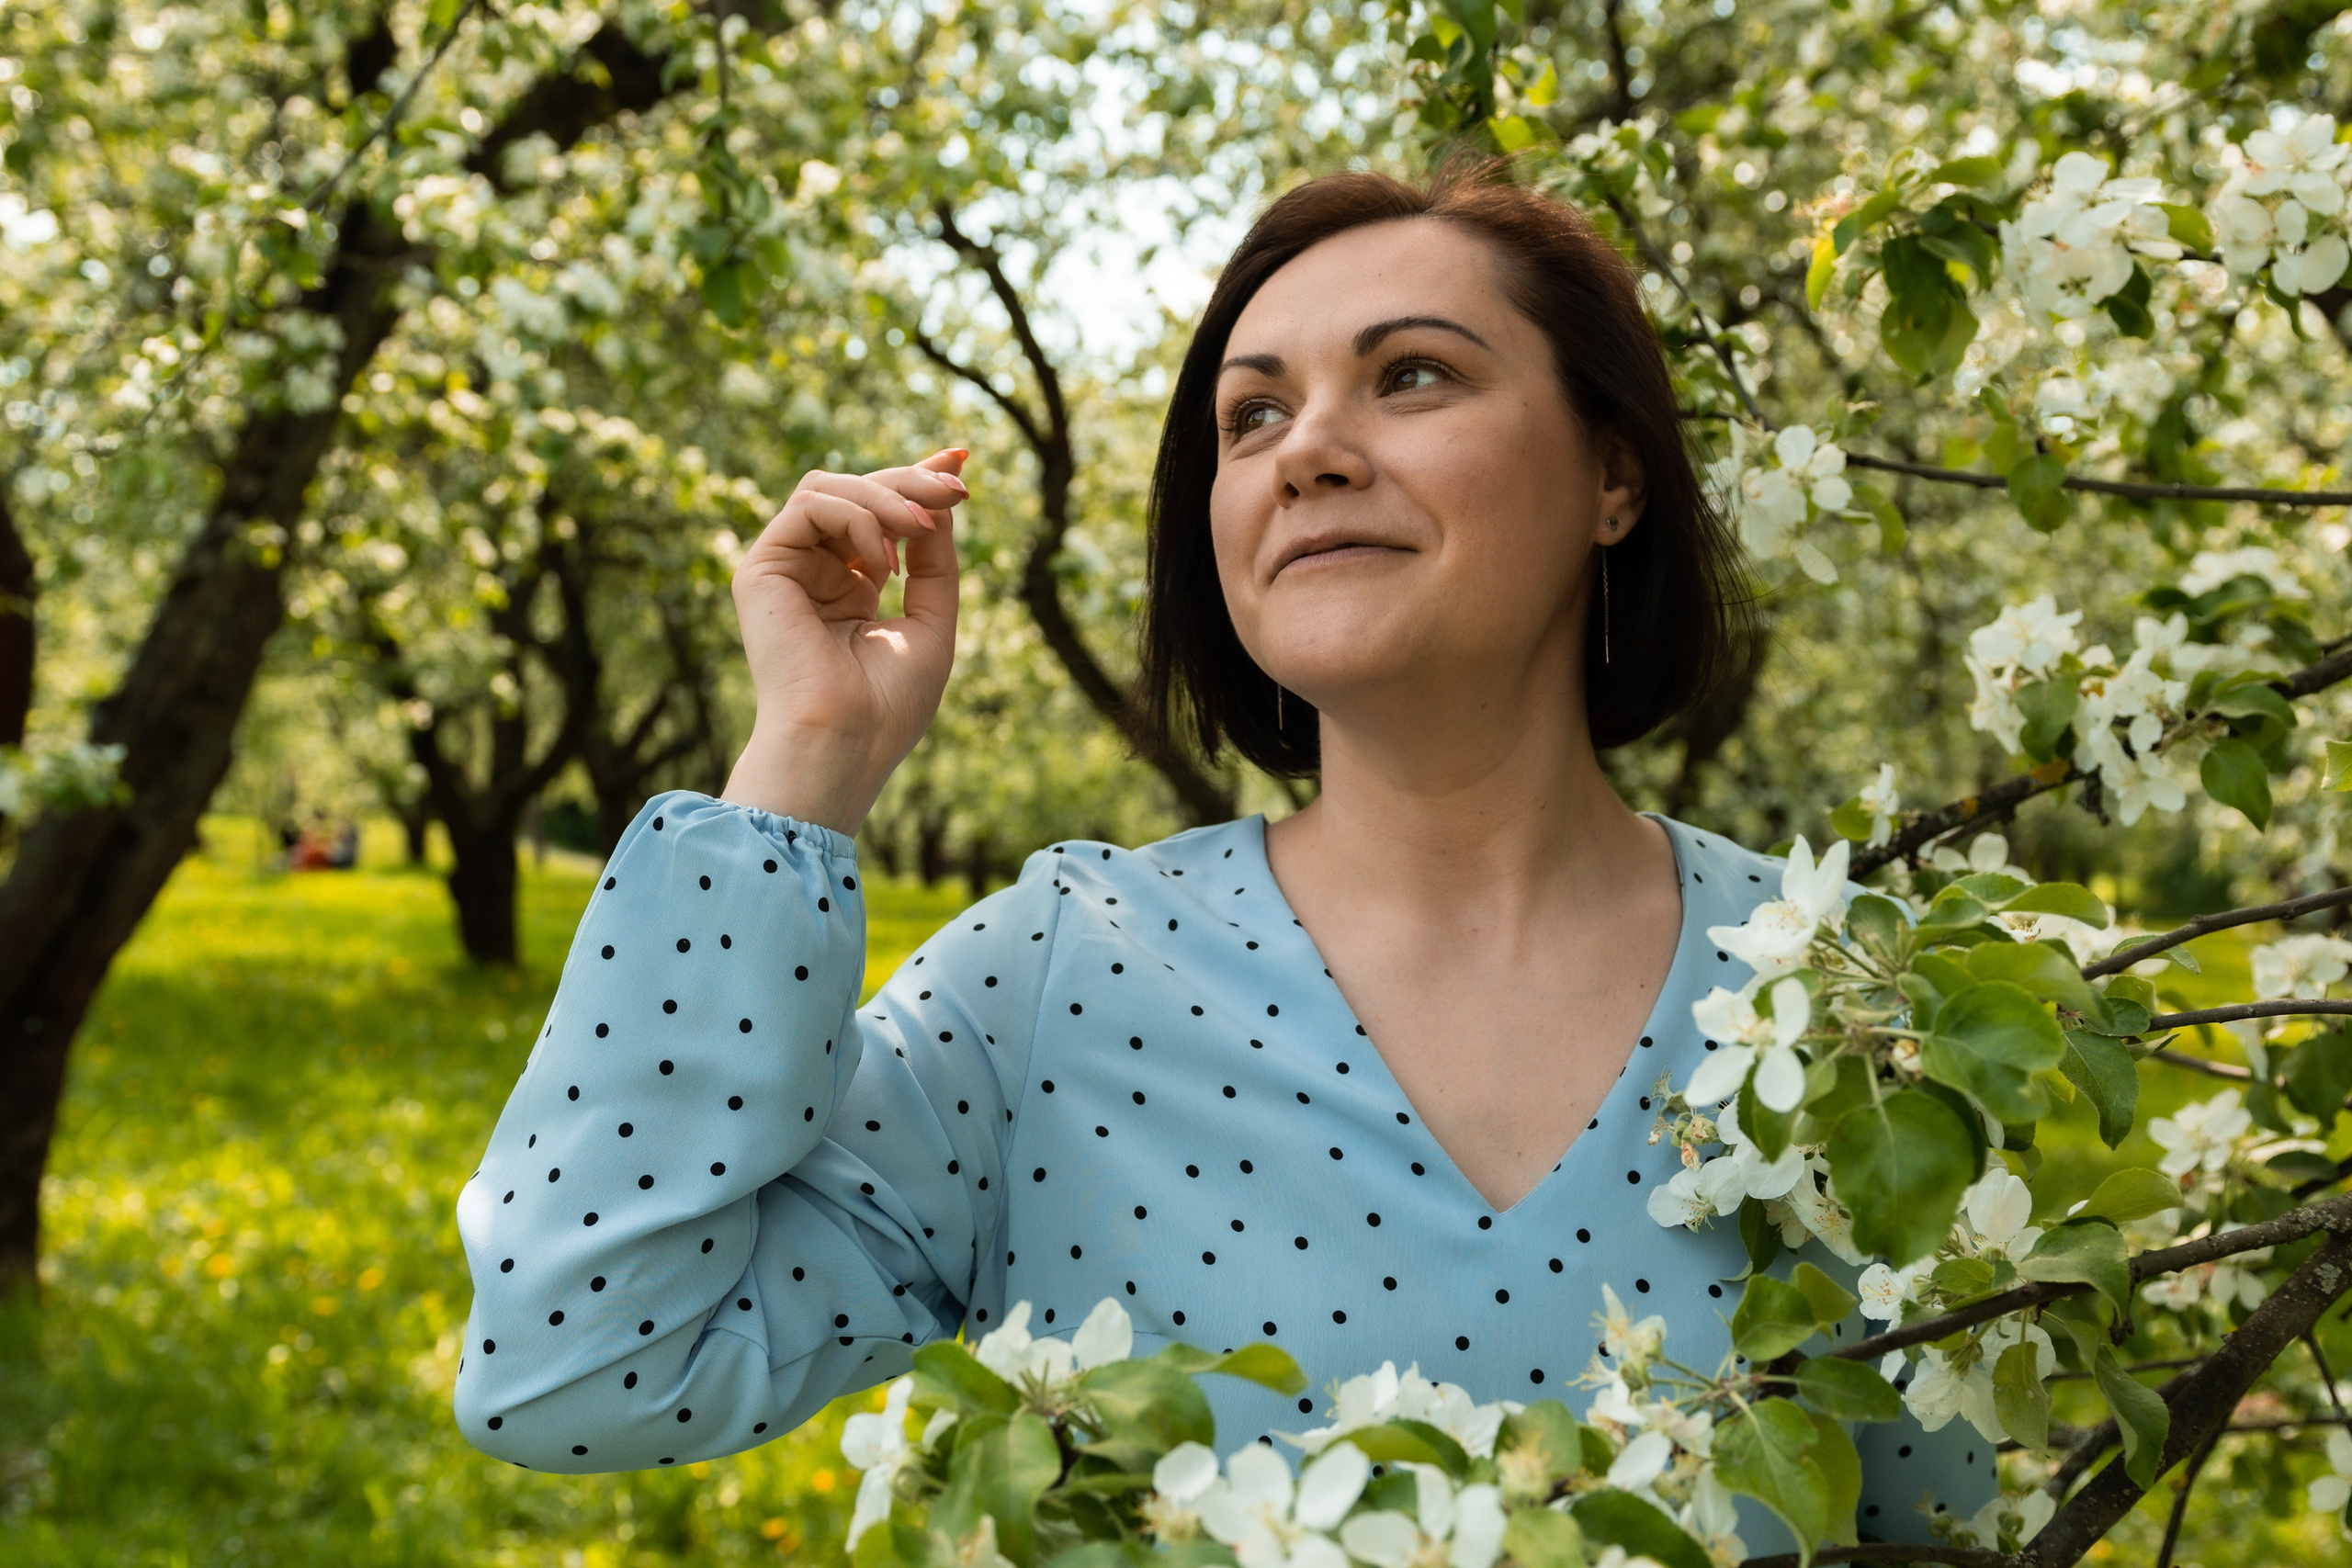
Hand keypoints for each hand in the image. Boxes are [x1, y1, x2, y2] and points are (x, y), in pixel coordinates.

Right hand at [721, 448, 968, 832]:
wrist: (842, 743)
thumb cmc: (887, 704)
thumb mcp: (931, 623)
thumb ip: (935, 561)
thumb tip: (940, 500)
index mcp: (852, 591)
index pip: (880, 518)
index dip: (916, 481)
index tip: (961, 459)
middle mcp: (816, 575)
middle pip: (859, 494)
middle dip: (912, 482)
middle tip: (956, 489)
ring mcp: (786, 570)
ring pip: (831, 487)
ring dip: (887, 496)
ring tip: (923, 526)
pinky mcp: (761, 569)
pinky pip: (810, 505)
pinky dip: (856, 517)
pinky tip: (884, 558)